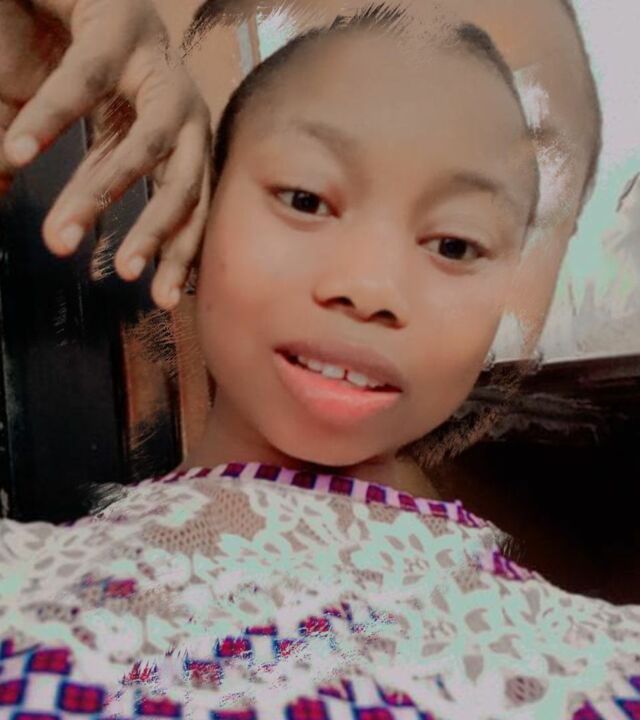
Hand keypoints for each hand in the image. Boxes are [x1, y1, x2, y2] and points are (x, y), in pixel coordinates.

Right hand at [0, 0, 210, 309]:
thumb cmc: (49, 48)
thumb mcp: (42, 124)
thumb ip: (31, 169)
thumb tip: (2, 205)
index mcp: (170, 136)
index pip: (183, 205)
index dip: (173, 251)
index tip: (161, 300)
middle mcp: (178, 106)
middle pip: (186, 182)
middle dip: (157, 232)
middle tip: (129, 277)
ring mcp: (156, 65)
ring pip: (150, 141)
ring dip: (104, 192)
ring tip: (60, 236)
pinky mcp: (120, 23)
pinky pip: (87, 80)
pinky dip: (50, 117)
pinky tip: (16, 152)